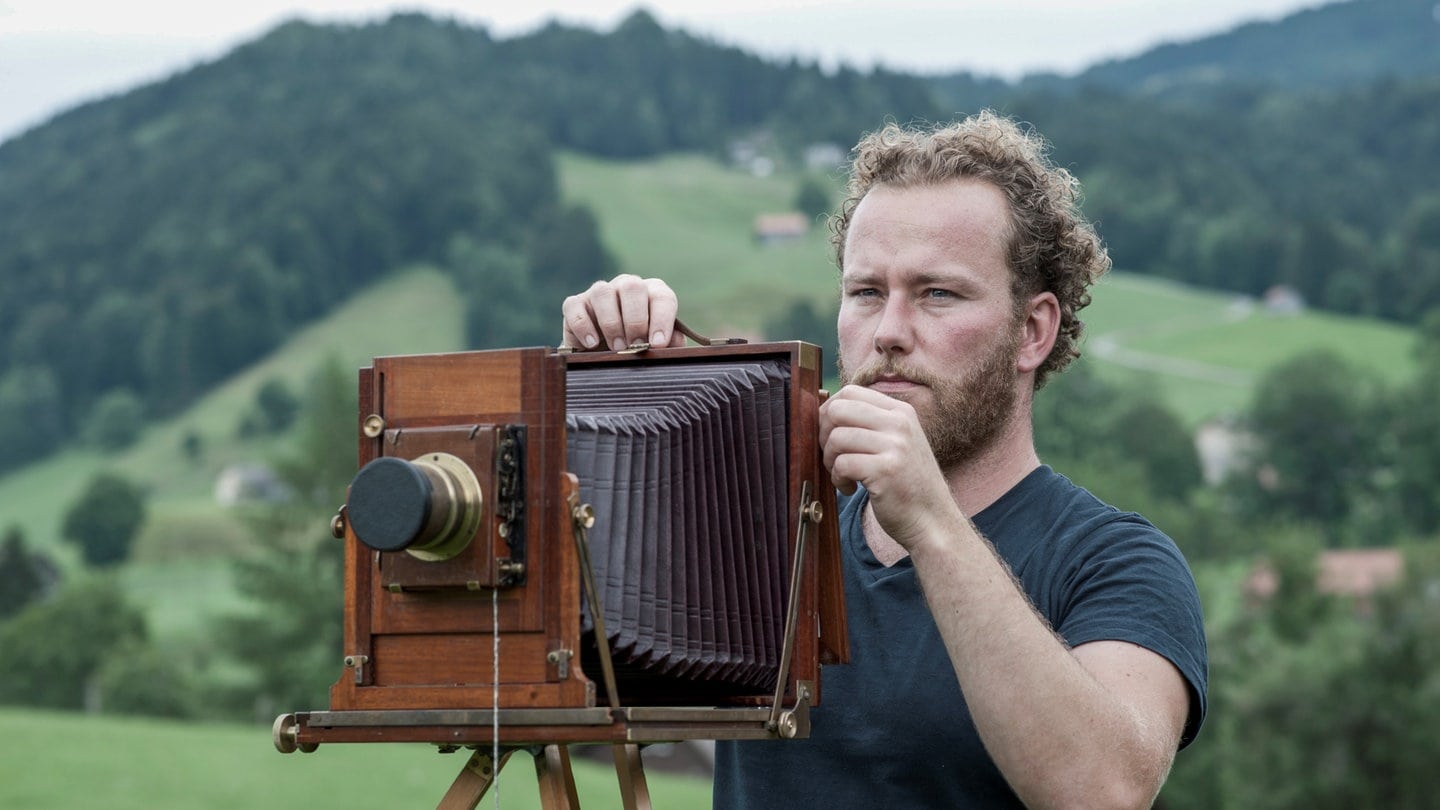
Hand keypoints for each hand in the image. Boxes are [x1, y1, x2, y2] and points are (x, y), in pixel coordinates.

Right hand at [560, 274, 684, 350]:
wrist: (602, 355)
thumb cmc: (637, 348)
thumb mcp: (656, 348)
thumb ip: (670, 343)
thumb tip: (671, 342)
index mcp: (652, 293)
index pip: (662, 297)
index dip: (661, 319)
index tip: (657, 344)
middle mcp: (626, 286)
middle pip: (632, 287)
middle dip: (636, 320)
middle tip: (635, 346)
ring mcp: (599, 293)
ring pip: (603, 292)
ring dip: (611, 323)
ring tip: (617, 348)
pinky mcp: (575, 304)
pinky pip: (575, 306)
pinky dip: (583, 325)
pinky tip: (592, 343)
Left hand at [819, 384, 954, 550]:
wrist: (933, 521)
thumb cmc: (906, 484)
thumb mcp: (897, 443)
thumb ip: (870, 424)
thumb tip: (826, 410)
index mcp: (901, 411)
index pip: (850, 392)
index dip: (829, 412)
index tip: (830, 435)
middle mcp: (899, 423)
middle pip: (838, 409)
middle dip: (824, 434)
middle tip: (832, 457)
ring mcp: (895, 445)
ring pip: (836, 438)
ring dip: (829, 460)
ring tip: (843, 476)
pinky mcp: (885, 470)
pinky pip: (841, 464)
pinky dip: (838, 479)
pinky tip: (850, 488)